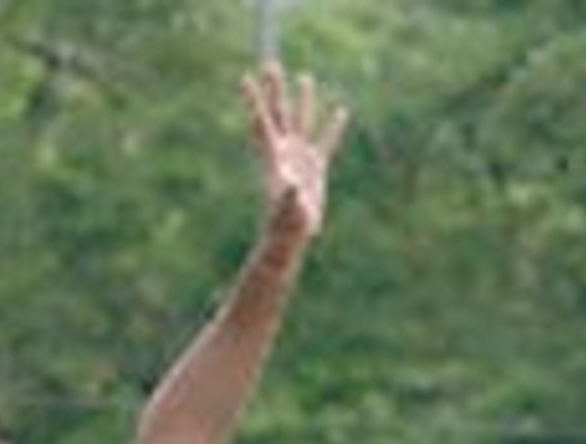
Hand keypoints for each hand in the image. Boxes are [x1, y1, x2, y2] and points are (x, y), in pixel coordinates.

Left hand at [241, 63, 346, 241]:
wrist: (289, 238)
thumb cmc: (285, 226)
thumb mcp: (288, 209)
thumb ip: (289, 196)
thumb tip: (293, 186)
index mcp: (274, 157)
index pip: (262, 121)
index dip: (254, 100)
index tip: (244, 78)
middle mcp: (285, 153)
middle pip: (279, 112)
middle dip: (275, 88)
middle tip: (270, 63)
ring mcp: (300, 159)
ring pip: (302, 121)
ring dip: (303, 99)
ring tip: (305, 76)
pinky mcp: (315, 169)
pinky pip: (326, 142)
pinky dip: (333, 127)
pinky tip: (340, 111)